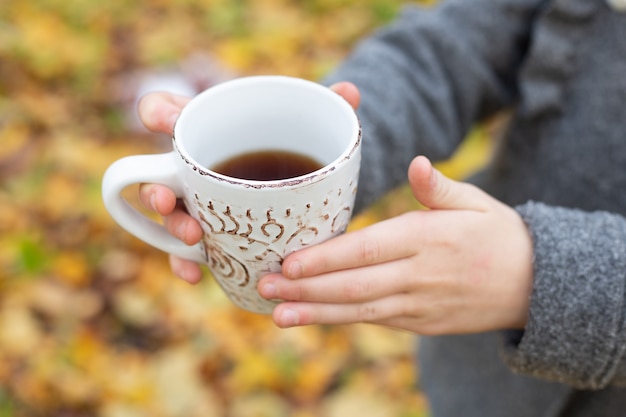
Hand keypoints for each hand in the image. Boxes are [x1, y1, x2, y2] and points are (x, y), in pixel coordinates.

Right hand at [136, 82, 360, 283]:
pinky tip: (196, 274)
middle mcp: (196, 168)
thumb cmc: (294, 144)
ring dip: (174, 227)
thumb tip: (351, 92)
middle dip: (155, 189)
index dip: (158, 113)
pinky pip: (187, 252)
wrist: (303, 181)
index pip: (168, 111)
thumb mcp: (307, 123)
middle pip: (159, 175)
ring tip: (193, 237)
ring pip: (172, 217)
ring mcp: (199, 203)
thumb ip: (325, 105)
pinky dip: (186, 263)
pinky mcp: (213, 234)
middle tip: (167, 200)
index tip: (160, 121)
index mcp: (210, 128)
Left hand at [258, 156, 533, 334]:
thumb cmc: (498, 235)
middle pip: (354, 286)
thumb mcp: (476, 202)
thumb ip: (440, 188)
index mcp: (428, 239)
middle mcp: (419, 276)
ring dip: (316, 312)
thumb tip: (416, 163)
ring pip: (359, 312)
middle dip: (307, 288)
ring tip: (277, 314)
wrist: (535, 285)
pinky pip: (375, 322)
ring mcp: (419, 305)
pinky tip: (312, 317)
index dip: (327, 259)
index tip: (290, 261)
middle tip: (265, 286)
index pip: (368, 250)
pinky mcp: (421, 324)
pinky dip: (341, 321)